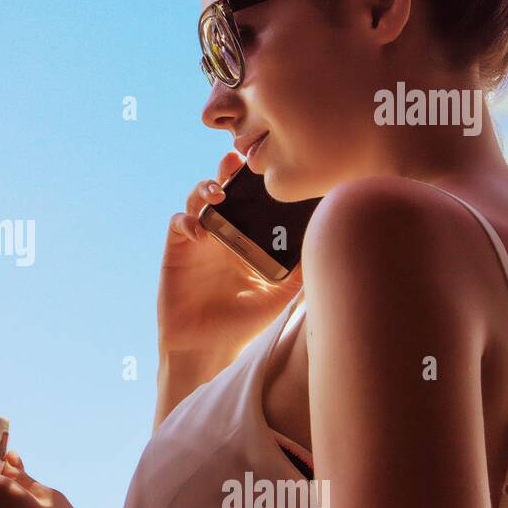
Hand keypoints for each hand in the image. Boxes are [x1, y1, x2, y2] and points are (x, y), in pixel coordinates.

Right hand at [159, 151, 302, 355]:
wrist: (207, 346)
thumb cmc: (244, 320)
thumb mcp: (280, 294)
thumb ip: (301, 271)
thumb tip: (331, 247)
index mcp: (246, 235)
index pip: (250, 197)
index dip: (254, 178)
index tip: (267, 165)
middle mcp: (221, 231)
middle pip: (222, 187)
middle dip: (227, 170)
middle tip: (236, 162)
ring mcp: (198, 239)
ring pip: (196, 198)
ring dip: (204, 188)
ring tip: (218, 194)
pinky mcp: (176, 250)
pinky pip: (178, 223)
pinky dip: (186, 221)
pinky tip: (200, 233)